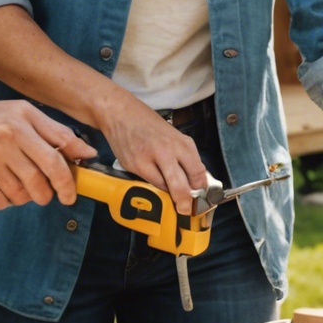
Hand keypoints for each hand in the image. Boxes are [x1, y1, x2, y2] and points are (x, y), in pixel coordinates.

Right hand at [0, 96, 94, 208]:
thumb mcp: (21, 113)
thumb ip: (55, 132)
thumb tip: (88, 152)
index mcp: (22, 120)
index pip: (58, 156)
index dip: (69, 180)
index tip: (70, 192)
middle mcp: (6, 138)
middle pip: (42, 180)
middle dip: (50, 194)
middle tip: (46, 195)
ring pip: (22, 195)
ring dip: (25, 197)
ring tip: (16, 184)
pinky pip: (0, 202)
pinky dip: (5, 201)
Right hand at [99, 94, 208, 214]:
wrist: (120, 113)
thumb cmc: (149, 124)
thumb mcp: (173, 135)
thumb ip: (185, 156)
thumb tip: (198, 178)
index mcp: (180, 142)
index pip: (197, 172)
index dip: (201, 188)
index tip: (202, 194)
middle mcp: (165, 151)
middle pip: (180, 186)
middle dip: (185, 201)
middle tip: (186, 209)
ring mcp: (147, 160)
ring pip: (163, 187)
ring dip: (169, 193)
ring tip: (172, 192)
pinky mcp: (132, 167)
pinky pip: (148, 183)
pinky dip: (154, 185)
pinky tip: (156, 179)